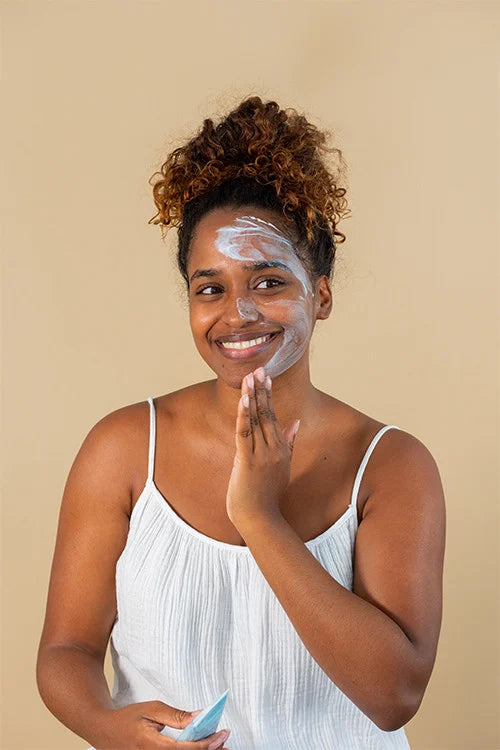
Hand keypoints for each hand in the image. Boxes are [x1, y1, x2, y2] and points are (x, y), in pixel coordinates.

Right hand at [92, 701, 231, 748]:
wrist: (104, 732)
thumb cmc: (127, 719)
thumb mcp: (152, 709)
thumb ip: (177, 716)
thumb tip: (201, 717)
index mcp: (151, 745)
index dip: (206, 744)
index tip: (222, 734)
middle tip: (225, 742)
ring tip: (219, 747)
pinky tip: (202, 749)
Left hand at [225, 366, 299, 526]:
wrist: (260, 519)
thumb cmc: (266, 495)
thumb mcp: (281, 466)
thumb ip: (289, 443)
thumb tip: (296, 422)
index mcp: (281, 449)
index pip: (274, 416)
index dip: (268, 395)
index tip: (266, 377)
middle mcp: (273, 449)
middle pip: (267, 413)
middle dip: (261, 390)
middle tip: (258, 369)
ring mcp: (261, 455)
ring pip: (256, 420)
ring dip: (252, 397)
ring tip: (250, 377)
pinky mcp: (247, 461)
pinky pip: (245, 434)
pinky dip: (244, 416)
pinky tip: (243, 401)